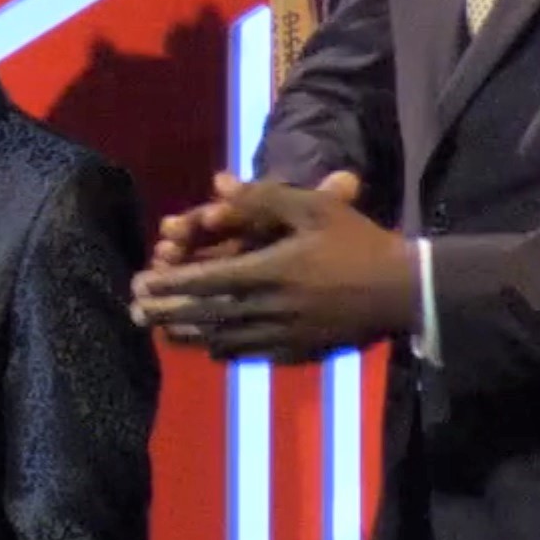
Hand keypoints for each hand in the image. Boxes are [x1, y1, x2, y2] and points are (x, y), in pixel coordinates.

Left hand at [132, 177, 415, 361]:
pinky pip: (251, 355)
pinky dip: (223, 351)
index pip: (207, 281)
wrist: (404, 291)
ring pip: (223, 340)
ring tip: (160, 331)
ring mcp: (284, 336)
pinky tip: (210, 348)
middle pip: (206, 316)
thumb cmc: (359, 242)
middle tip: (136, 311)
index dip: (170, 284)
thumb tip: (218, 184)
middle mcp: (271, 309)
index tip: (142, 282)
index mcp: (271, 271)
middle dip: (167, 313)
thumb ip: (263, 198)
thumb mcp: (315, 208)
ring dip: (188, 336)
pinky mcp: (298, 353)